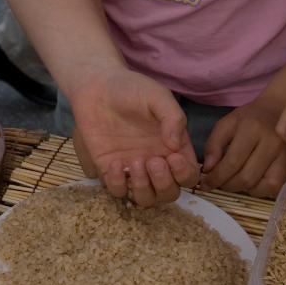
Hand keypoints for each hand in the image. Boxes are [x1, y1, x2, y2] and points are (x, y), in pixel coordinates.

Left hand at [69, 67, 199, 206]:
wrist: (97, 86)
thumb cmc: (132, 89)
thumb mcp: (158, 97)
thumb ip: (173, 117)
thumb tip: (176, 146)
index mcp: (173, 148)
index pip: (188, 176)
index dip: (184, 174)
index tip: (173, 157)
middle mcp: (155, 162)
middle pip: (169, 193)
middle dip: (164, 184)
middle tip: (153, 161)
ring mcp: (133, 169)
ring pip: (146, 199)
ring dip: (144, 188)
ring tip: (136, 162)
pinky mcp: (110, 170)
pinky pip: (118, 191)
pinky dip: (118, 185)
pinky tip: (115, 163)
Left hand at [200, 100, 285, 196]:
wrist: (278, 109)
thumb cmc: (250, 118)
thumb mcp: (227, 123)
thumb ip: (213, 144)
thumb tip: (208, 169)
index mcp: (252, 129)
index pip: (232, 162)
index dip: (216, 177)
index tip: (205, 184)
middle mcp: (273, 143)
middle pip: (248, 177)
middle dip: (229, 186)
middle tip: (221, 184)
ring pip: (268, 186)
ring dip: (250, 190)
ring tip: (241, 182)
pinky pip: (284, 188)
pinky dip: (270, 191)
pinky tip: (259, 183)